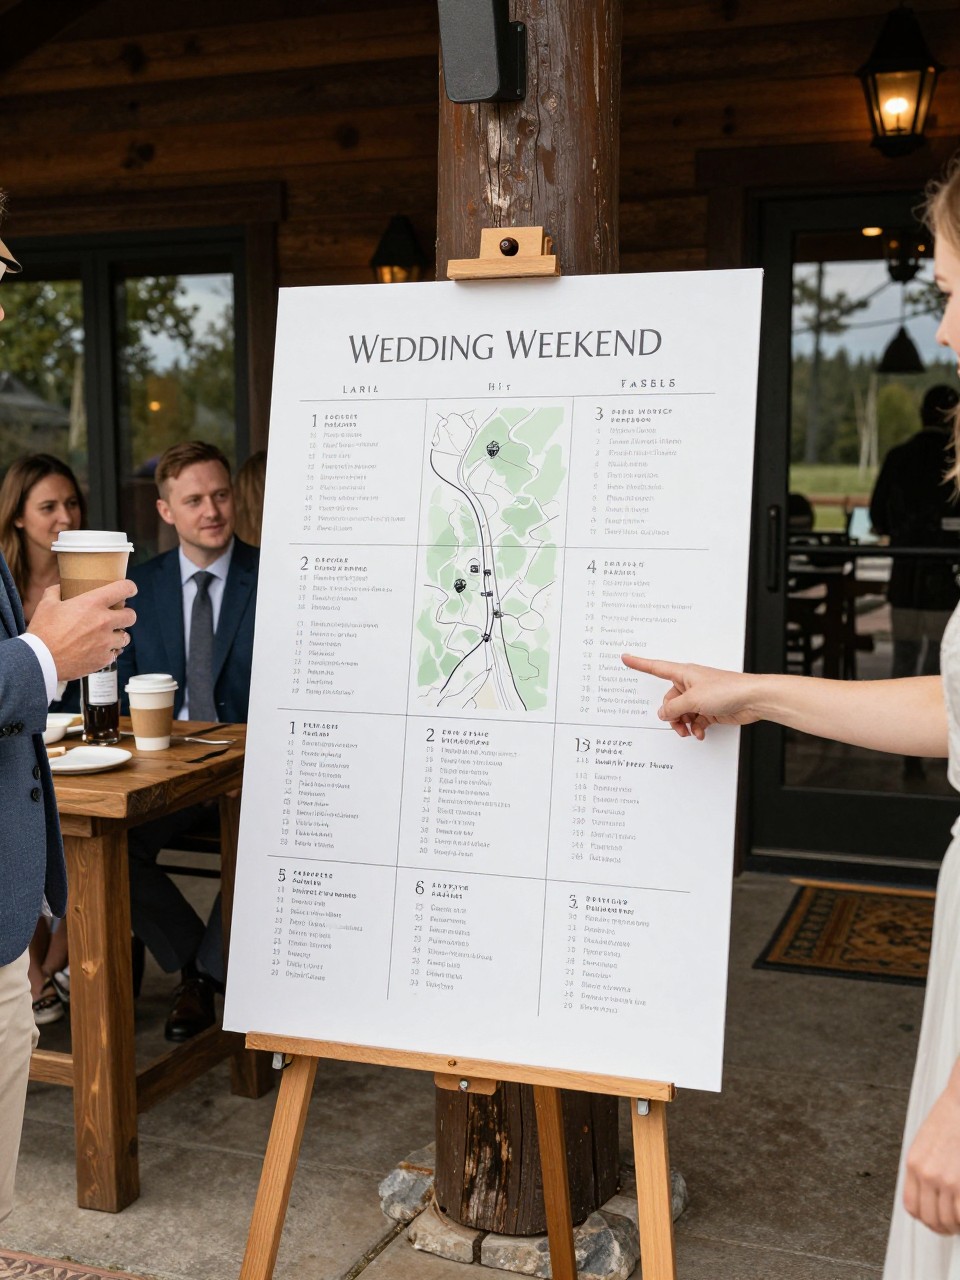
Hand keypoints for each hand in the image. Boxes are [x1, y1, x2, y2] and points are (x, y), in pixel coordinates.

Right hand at [28, 580, 137, 680]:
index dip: (129, 588)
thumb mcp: (46, 604)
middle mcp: (104, 622)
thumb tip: (61, 586)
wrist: (40, 661)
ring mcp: (106, 642)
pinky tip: (100, 650)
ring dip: (118, 635)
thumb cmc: (43, 631)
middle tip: (117, 616)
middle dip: (126, 614)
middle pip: (131, 616)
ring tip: (108, 635)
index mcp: (93, 603)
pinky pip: (115, 653)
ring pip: (125, 637)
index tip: (130, 590)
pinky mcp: (103, 659)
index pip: (123, 589)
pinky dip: (109, 651)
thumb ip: (56, 591)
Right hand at [620, 655, 760, 739]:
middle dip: (671, 715)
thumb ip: (674, 708)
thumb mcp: (693, 700)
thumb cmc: (728, 689)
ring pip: (681, 713)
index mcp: (683, 674)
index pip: (655, 667)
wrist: (752, 699)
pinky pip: (694, 720)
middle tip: (677, 724)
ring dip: (683, 724)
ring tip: (689, 731)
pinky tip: (699, 732)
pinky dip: (695, 728)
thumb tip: (663, 714)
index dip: (639, 663)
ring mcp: (700, 697)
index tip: (626, 658)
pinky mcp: (709, 709)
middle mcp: (690, 684)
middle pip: (669, 701)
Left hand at [904, 1071, 959, 1234]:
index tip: (938, 1220)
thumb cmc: (952, 1119)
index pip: (912, 1206)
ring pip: (948, 1221)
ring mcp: (945, 1179)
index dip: (926, 1219)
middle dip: (944, 1227)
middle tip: (955, 1225)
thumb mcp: (927, 1142)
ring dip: (957, 1224)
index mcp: (913, 1163)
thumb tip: (930, 1193)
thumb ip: (925, 1167)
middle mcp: (926, 1173)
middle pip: (930, 1219)